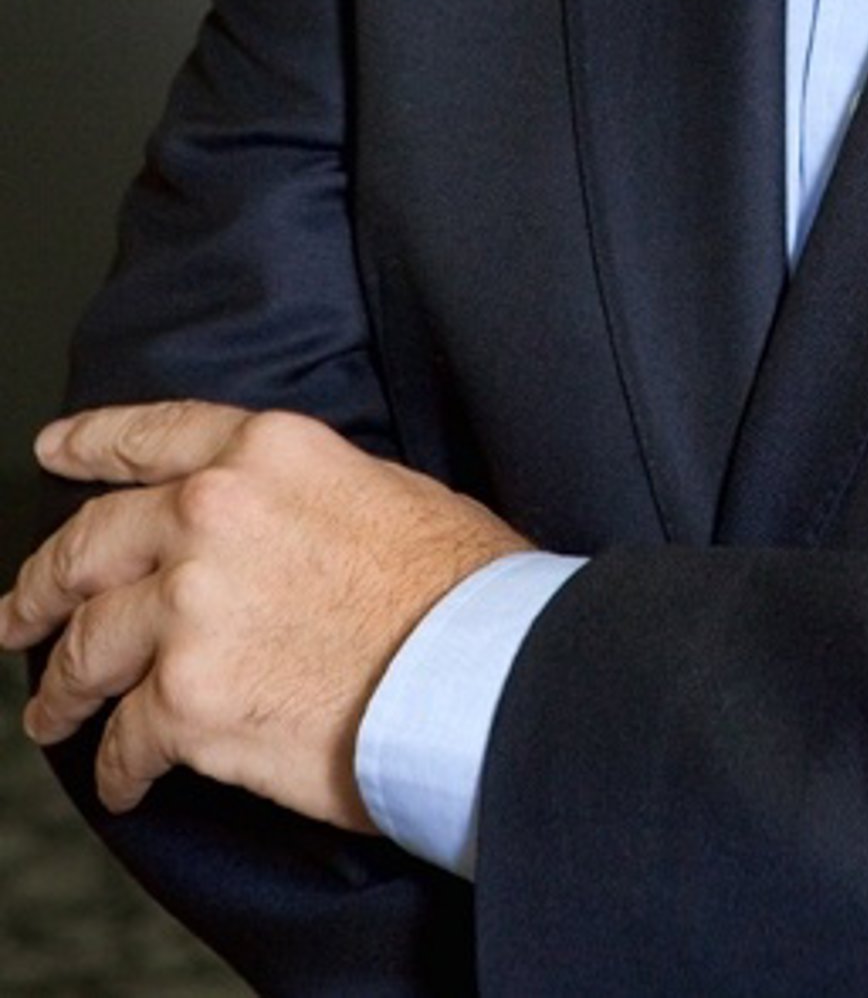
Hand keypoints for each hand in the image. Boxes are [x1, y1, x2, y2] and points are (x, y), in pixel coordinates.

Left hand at [0, 400, 528, 826]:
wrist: (475, 669)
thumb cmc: (457, 586)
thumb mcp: (380, 486)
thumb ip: (299, 495)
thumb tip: (271, 527)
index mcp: (266, 452)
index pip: (152, 436)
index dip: (91, 444)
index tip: (53, 451)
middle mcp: (212, 514)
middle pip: (89, 546)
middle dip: (43, 586)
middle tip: (22, 614)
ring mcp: (189, 609)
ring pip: (85, 648)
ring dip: (61, 687)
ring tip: (52, 713)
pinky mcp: (187, 702)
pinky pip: (124, 741)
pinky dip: (118, 767)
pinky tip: (125, 779)